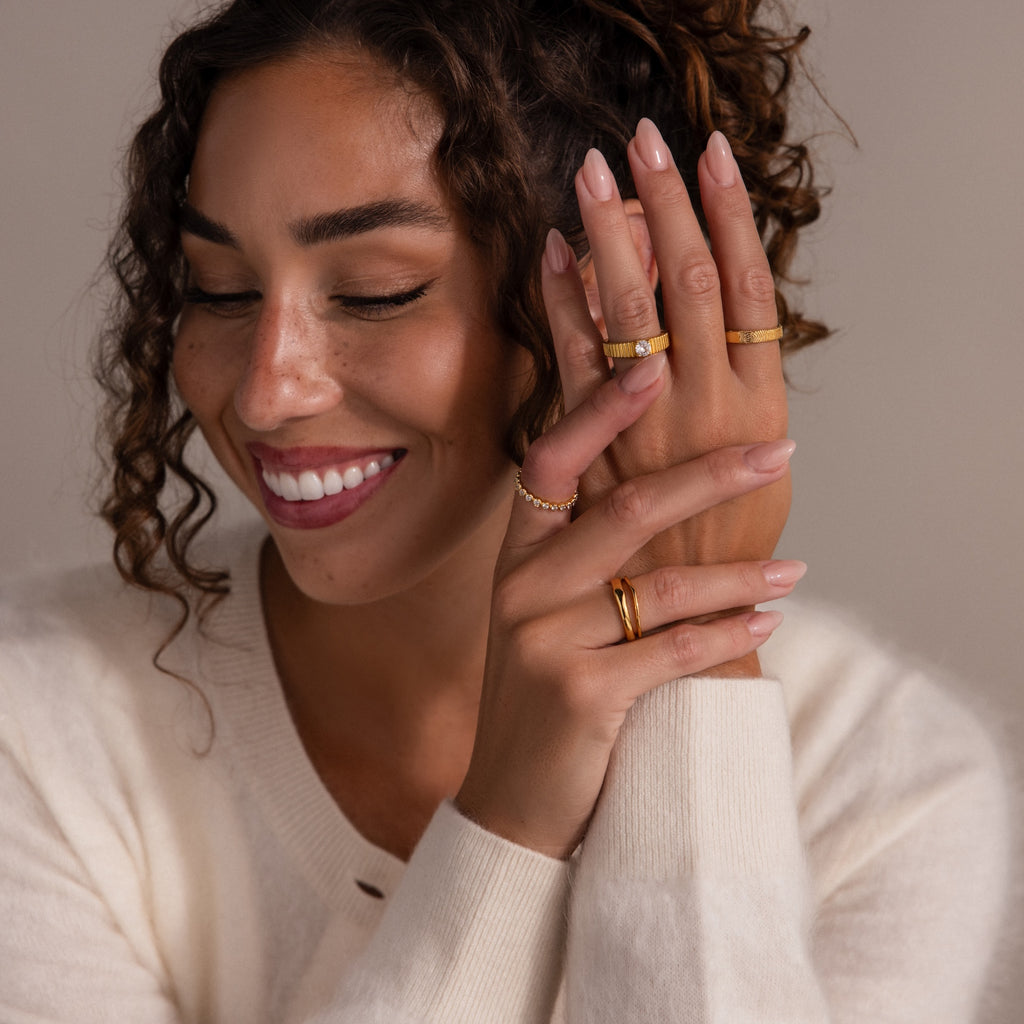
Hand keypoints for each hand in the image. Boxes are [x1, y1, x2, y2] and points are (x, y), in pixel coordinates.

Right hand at [456, 363, 800, 857]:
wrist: (514, 800)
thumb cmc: (545, 695)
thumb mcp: (545, 615)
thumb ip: (581, 557)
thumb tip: (660, 494)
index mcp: (515, 559)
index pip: (550, 461)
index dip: (601, 410)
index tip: (656, 365)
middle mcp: (521, 589)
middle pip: (623, 509)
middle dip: (708, 476)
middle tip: (776, 451)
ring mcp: (544, 641)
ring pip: (659, 586)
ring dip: (739, 576)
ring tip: (794, 567)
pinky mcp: (579, 694)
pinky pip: (672, 651)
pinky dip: (729, 637)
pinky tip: (769, 624)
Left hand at [542, 121, 789, 576]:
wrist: (688, 640)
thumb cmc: (728, 554)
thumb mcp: (753, 473)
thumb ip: (739, 401)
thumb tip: (712, 332)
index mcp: (759, 403)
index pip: (746, 287)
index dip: (727, 218)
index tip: (709, 158)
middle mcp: (708, 405)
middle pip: (688, 284)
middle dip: (665, 207)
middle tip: (642, 143)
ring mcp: (650, 427)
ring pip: (633, 314)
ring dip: (610, 240)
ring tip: (591, 177)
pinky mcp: (599, 452)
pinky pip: (577, 367)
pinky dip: (565, 307)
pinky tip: (550, 257)